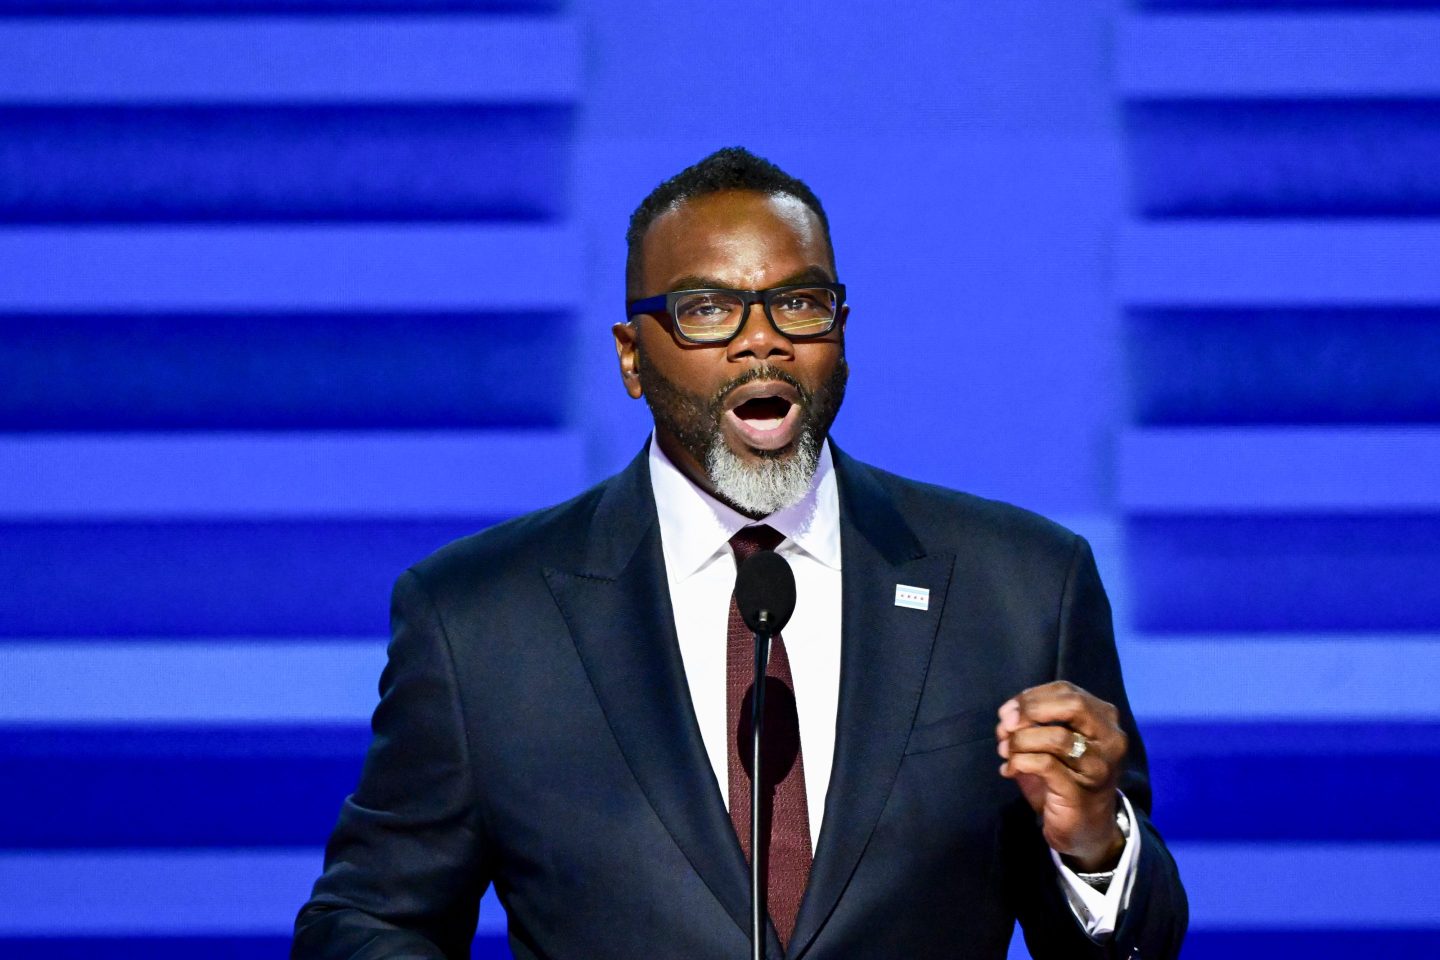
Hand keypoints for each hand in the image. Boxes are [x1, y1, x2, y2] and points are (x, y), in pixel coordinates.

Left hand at [996, 681, 1126, 871]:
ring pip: (1058, 736)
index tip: (1008, 710)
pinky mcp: (1081, 792)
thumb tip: (1006, 714)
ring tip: (1005, 751)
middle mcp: (1110, 740)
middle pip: (1073, 705)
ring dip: (1021, 740)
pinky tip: (1009, 769)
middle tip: (1006, 724)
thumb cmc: (1065, 780)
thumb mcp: (1052, 745)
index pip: (1067, 691)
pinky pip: (1046, 765)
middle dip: (1031, 709)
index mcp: (1104, 721)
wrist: (1086, 830)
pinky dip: (1020, 762)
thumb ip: (1033, 723)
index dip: (1032, 696)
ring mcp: (1099, 767)